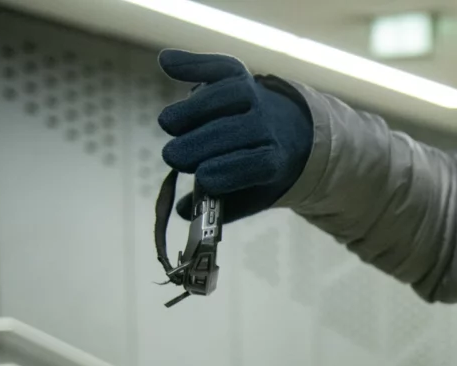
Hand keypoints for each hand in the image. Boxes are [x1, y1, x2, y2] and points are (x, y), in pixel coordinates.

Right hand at [158, 49, 313, 222]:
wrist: (290, 132)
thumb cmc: (257, 170)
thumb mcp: (251, 196)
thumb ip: (222, 207)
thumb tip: (182, 210)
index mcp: (276, 160)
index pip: (257, 165)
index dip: (229, 172)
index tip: (202, 180)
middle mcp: (269, 125)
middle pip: (233, 131)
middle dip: (200, 144)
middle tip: (172, 156)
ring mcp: (254, 96)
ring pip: (223, 96)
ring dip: (192, 110)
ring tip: (169, 125)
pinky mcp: (238, 75)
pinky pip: (218, 66)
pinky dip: (192, 63)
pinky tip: (166, 63)